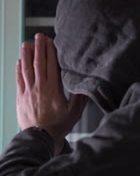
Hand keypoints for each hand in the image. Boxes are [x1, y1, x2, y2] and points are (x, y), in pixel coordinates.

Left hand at [16, 33, 87, 154]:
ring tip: (26, 44)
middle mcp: (39, 88)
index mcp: (52, 89)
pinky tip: (19, 62)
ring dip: (26, 55)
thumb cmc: (58, 126)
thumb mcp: (74, 112)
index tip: (50, 41)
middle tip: (38, 36)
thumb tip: (84, 85)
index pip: (51, 66)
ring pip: (26, 69)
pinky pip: (19, 80)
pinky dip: (19, 69)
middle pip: (38, 64)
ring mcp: (28, 92)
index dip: (50, 52)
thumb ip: (79, 97)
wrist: (39, 139)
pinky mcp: (20, 98)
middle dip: (38, 48)